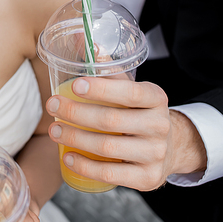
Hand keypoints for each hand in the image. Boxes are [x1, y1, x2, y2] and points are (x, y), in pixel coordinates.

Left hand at [46, 77, 206, 190]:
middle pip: (111, 120)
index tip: (74, 86)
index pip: (129, 91)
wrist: (169, 148)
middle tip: (52, 106)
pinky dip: (86, 167)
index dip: (101, 89)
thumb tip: (87, 43)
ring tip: (54, 130)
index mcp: (156, 98)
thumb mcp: (132, 89)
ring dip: (75, 139)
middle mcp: (160, 126)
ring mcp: (156, 154)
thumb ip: (109, 70)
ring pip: (107, 147)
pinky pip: (111, 175)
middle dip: (76, 113)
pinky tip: (68, 156)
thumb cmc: (140, 112)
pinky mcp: (147, 178)